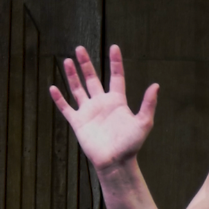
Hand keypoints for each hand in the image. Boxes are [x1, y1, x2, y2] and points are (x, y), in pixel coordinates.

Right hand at [49, 44, 159, 171]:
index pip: (116, 77)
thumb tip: (156, 85)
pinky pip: (66, 108)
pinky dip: (59, 98)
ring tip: (66, 60)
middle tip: (79, 48)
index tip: (114, 47)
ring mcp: (89, 112)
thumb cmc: (131, 144)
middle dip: (86, 64)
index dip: (115, 62)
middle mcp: (102, 103)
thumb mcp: (143, 122)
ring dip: (72, 75)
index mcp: (117, 101)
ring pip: (78, 89)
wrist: (115, 162)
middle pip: (92, 79)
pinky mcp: (78, 122)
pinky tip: (53, 87)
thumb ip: (148, 104)